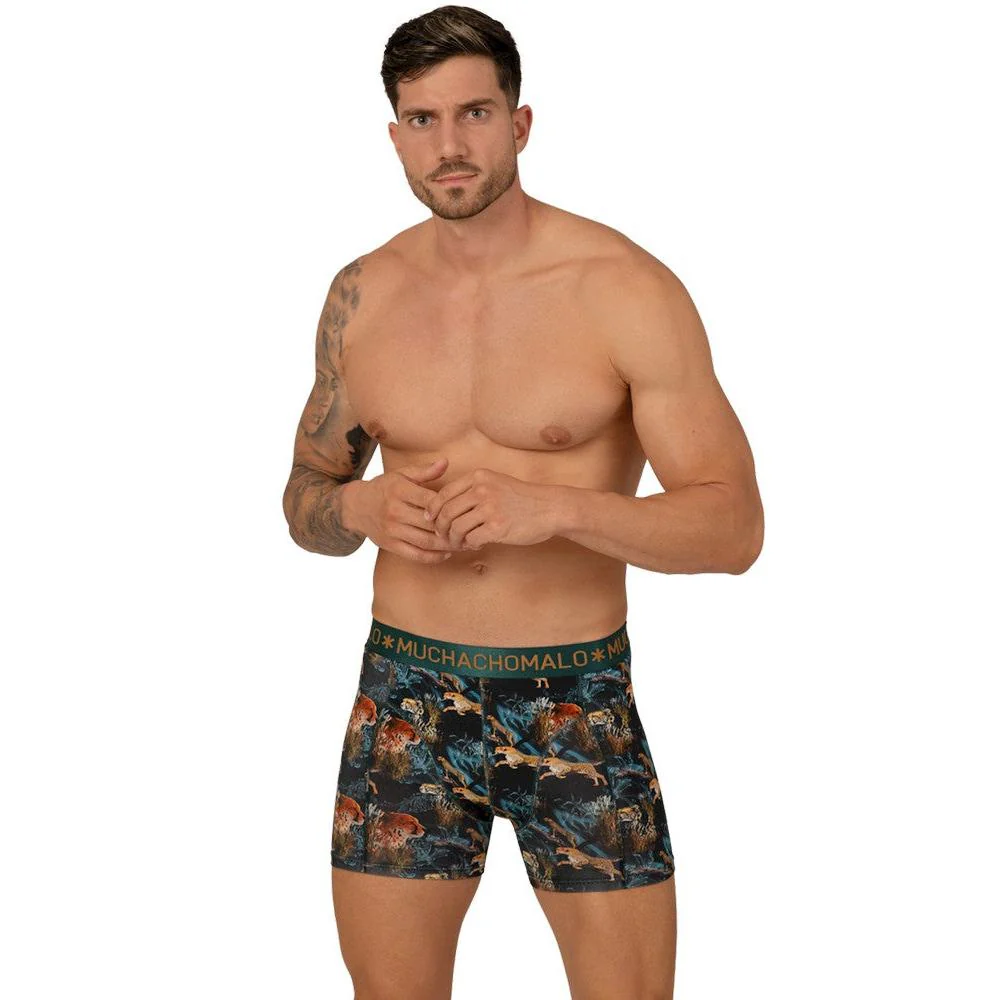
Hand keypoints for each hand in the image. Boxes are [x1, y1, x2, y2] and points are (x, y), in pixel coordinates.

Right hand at [350, 457, 462, 562]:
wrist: (357, 506)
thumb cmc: (385, 487)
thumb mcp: (402, 474)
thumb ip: (425, 471)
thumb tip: (446, 462)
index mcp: (400, 490)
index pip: (431, 501)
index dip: (449, 507)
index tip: (465, 509)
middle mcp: (395, 511)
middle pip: (431, 524)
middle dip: (453, 529)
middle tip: (471, 529)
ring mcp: (392, 530)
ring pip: (425, 542)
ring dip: (447, 545)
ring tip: (463, 543)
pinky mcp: (390, 545)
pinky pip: (415, 555)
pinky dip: (433, 557)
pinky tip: (446, 553)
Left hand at [423, 468, 560, 548]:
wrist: (550, 508)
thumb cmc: (523, 498)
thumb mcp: (497, 482)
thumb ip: (473, 489)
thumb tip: (445, 506)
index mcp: (479, 477)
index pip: (444, 494)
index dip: (433, 509)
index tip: (430, 519)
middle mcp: (482, 490)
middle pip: (446, 512)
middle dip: (440, 528)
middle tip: (443, 536)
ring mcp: (490, 508)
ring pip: (456, 528)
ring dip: (455, 539)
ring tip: (462, 543)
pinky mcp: (498, 527)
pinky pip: (471, 540)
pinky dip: (470, 545)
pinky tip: (476, 545)